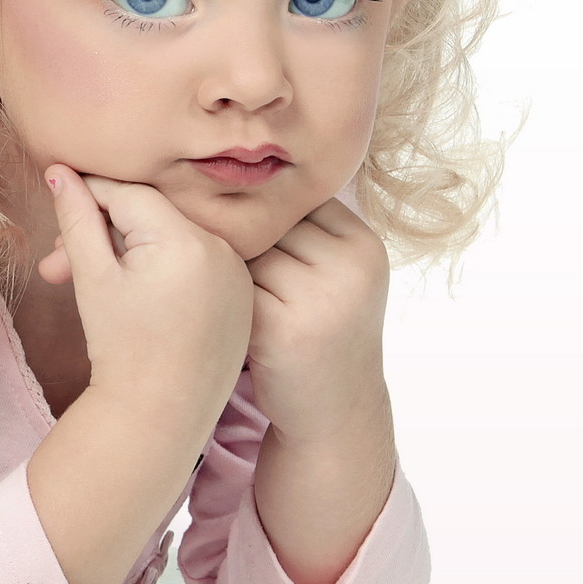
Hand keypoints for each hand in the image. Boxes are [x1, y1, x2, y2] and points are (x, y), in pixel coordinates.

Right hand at [38, 167, 251, 422]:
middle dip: (103, 233)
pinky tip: (134, 294)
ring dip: (132, 251)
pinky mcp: (243, 294)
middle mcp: (222, 248)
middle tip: (57, 265)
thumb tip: (59, 170)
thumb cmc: (121, 348)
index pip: (129, 194)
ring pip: (173, 240)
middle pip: (152, 217)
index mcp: (185, 240)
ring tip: (94, 284)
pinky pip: (197, 264)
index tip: (59, 203)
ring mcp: (238, 272)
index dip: (89, 196)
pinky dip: (165, 269)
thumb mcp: (92, 278)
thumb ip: (76, 218)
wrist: (162, 415)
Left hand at [244, 197, 391, 446]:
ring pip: (245, 253)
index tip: (244, 236)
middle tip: (224, 265)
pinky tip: (220, 314)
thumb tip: (236, 172)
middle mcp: (349, 266)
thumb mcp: (337, 274)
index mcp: (363, 244)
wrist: (336, 411)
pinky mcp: (281, 327)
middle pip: (267, 224)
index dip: (262, 216)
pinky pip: (230, 287)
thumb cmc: (323, 332)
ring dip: (225, 268)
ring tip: (224, 292)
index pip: (293, 199)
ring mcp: (319, 297)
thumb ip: (306, 230)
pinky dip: (219, 298)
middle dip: (242, 241)